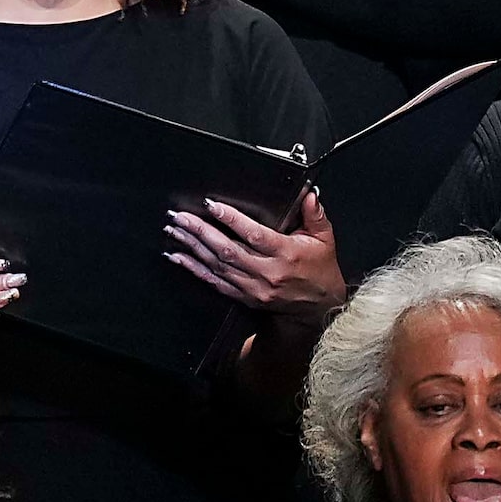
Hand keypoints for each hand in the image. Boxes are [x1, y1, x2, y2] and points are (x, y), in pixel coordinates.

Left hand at [165, 190, 344, 322]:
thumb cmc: (320, 270)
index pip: (254, 235)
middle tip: (180, 217)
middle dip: (201, 231)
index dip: (231, 219)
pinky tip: (180, 258)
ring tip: (175, 231)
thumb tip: (309, 193)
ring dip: (193, 247)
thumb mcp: (324, 239)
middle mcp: (267, 272)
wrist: (319, 308)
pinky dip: (195, 270)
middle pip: (228, 250)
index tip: (212, 206)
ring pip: (218, 266)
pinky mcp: (245, 297)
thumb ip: (315, 214)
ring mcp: (254, 287)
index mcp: (286, 254)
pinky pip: (215, 283)